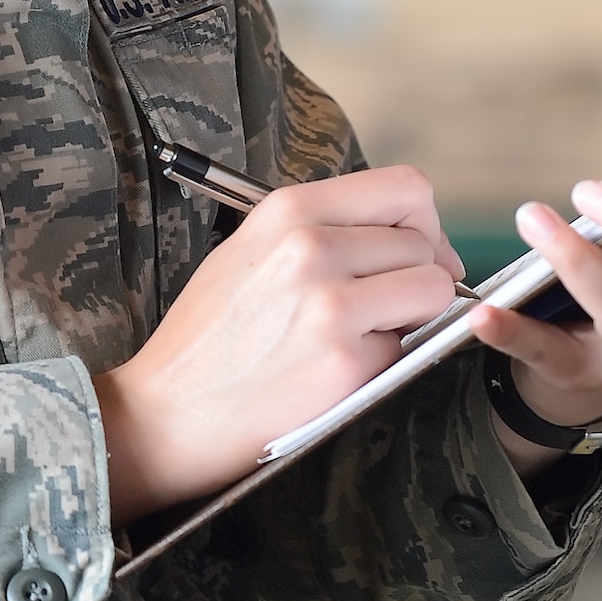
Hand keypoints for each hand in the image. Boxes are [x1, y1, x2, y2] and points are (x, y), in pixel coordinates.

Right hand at [95, 166, 462, 521]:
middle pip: (424, 240)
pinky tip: (341, 369)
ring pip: (433, 288)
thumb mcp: (253, 247)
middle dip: (419, 274)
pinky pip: (410, 347)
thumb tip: (415, 238)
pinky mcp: (344, 362)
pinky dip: (389, 360)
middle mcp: (312, 246)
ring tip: (365, 334)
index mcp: (289, 209)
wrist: (167, 412)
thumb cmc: (211, 335)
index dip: (422, 222)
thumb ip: (326, 228)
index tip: (414, 252)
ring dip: (414, 315)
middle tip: (389, 307)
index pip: (405, 188)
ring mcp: (330, 304)